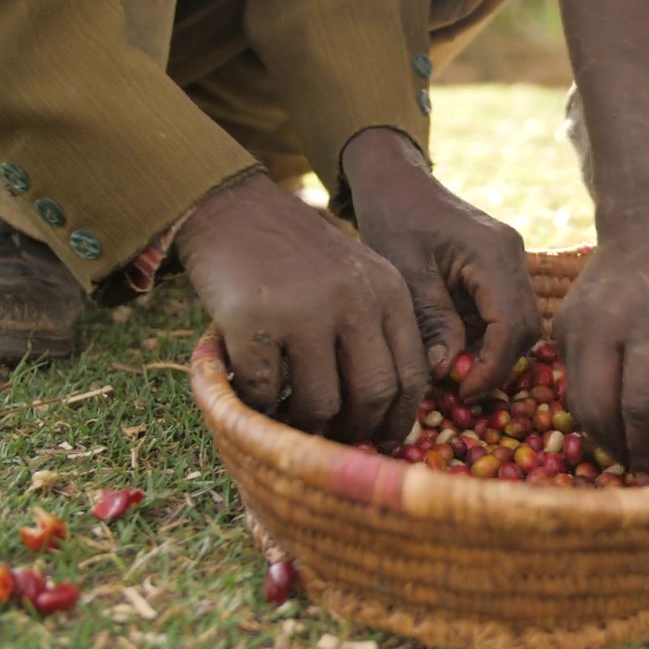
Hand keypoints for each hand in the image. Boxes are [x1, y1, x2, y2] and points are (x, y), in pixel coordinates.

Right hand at [175, 173, 428, 443]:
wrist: (235, 209)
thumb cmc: (298, 256)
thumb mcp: (357, 279)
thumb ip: (376, 330)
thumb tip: (385, 414)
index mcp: (389, 293)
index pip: (413, 373)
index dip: (400, 417)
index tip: (383, 439)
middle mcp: (354, 302)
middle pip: (374, 394)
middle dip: (357, 429)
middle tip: (337, 439)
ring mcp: (303, 311)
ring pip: (322, 404)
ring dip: (307, 425)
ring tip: (294, 420)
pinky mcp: (252, 322)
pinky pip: (266, 392)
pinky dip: (261, 405)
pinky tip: (256, 396)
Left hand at [343, 128, 541, 401]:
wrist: (397, 181)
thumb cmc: (393, 219)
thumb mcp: (404, 273)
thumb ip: (432, 321)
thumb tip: (448, 371)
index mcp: (492, 254)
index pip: (510, 325)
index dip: (492, 366)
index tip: (462, 392)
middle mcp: (513, 258)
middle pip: (525, 328)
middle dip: (497, 364)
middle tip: (459, 389)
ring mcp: (512, 262)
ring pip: (521, 323)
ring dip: (493, 352)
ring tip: (455, 370)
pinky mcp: (502, 269)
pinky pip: (507, 312)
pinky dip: (487, 337)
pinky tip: (457, 347)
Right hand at [553, 203, 648, 478]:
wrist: (648, 225)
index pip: (643, 403)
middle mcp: (604, 325)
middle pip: (599, 409)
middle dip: (619, 449)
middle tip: (641, 468)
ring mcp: (575, 325)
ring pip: (577, 401)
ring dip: (602, 433)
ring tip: (630, 447)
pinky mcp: (558, 327)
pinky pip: (570, 380)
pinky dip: (591, 403)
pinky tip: (618, 408)